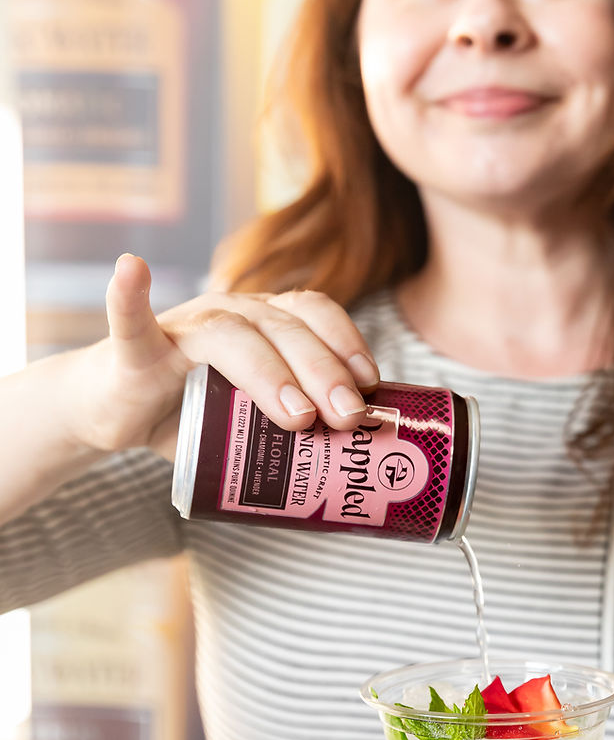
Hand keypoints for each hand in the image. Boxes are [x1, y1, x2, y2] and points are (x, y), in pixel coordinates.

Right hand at [71, 253, 379, 457]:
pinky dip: (129, 296)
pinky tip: (132, 270)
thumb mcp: (252, 420)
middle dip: (323, 370)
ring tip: (299, 416)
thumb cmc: (194, 413)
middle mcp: (230, 313)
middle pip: (284, 328)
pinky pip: (131, 320)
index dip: (346, 340)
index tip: (371, 383)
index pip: (315, 313)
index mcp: (264, 322)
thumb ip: (294, 433)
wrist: (116, 413)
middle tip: (348, 415)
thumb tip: (358, 469)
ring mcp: (182, 327)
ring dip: (271, 372)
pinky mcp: (134, 350)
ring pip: (232, 335)